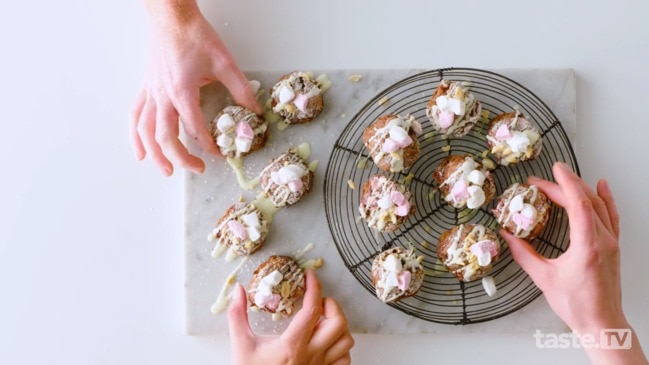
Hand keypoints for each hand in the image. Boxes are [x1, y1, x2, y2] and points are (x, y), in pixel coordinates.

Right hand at [130, 1, 260, 175]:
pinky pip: (136, 116)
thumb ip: (240, 89)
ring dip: (155, 154)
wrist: (172, 18)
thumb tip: (255, 110)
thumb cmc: (195, 36)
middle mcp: (163, 96)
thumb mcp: (224, 63)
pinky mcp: (146, 88)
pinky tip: (140, 151)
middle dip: (181, 157)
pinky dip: (136, 136)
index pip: (194, 128)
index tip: (219, 153)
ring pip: (146, 131)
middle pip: (166, 136)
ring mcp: (152, 93)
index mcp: (183, 91)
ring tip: (166, 170)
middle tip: (197, 168)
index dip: (208, 145)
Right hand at [227, 270, 353, 364]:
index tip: (310, 276)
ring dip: (338, 326)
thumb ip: (237, 316)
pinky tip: (328, 341)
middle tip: (318, 302)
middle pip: (338, 323)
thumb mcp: (241, 345)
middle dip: (332, 305)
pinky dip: (341, 346)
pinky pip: (344, 359)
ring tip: (324, 320)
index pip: (312, 309)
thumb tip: (238, 290)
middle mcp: (311, 355)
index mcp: (292, 345)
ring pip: (346, 341)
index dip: (314, 288)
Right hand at [502, 162, 646, 363]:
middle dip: (564, 185)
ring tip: (565, 178)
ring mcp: (612, 242)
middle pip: (586, 201)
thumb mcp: (544, 278)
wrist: (601, 322)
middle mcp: (603, 240)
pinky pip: (612, 215)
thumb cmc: (576, 305)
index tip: (554, 170)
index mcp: (587, 246)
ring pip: (600, 205)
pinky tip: (602, 187)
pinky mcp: (613, 246)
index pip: (578, 204)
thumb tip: (508, 237)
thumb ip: (524, 254)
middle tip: (543, 180)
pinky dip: (606, 198)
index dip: (565, 184)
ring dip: (581, 188)